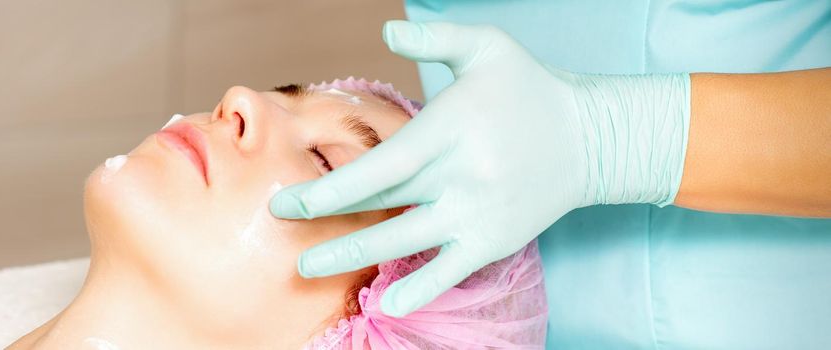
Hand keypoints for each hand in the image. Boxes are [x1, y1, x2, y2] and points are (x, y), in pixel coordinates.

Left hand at [269, 21, 688, 316]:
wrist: (592, 140)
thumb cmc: (530, 89)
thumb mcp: (488, 47)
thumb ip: (437, 37)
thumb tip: (386, 30)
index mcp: (452, 130)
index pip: (382, 166)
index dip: (333, 187)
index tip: (290, 198)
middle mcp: (462, 176)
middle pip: (383, 203)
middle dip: (326, 217)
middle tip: (279, 222)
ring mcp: (478, 214)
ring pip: (406, 240)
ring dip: (353, 255)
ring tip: (306, 266)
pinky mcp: (494, 240)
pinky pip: (451, 271)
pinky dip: (420, 289)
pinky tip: (387, 303)